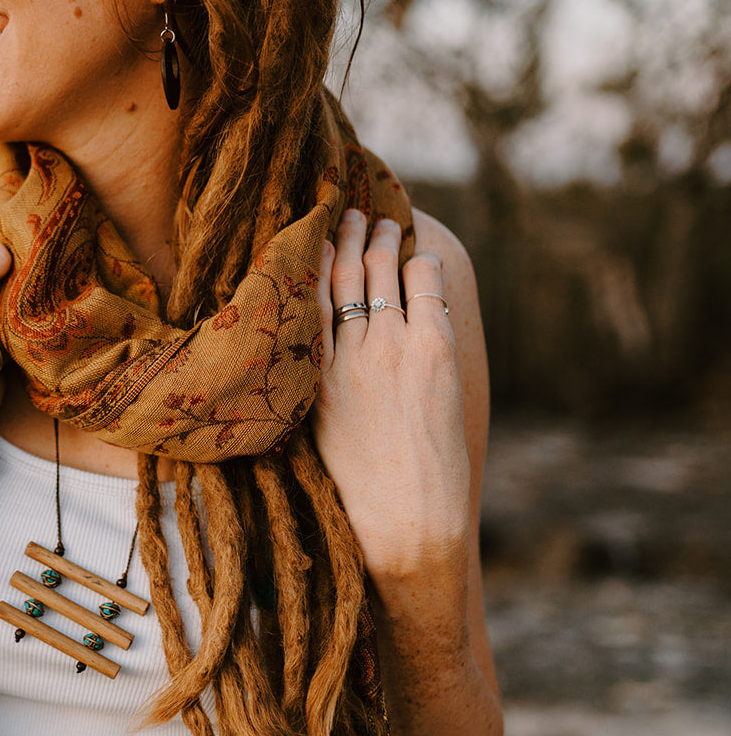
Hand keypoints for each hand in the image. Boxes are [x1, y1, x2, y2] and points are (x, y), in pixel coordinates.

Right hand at [312, 210, 471, 596]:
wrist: (404, 522)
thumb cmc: (360, 494)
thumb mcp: (319, 436)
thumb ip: (319, 390)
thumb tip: (324, 364)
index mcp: (309, 378)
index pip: (304, 298)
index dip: (309, 257)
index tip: (312, 232)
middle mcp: (344, 354)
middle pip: (342, 274)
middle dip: (348, 236)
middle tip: (353, 213)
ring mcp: (388, 347)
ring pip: (382, 271)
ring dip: (385, 240)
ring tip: (388, 223)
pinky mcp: (431, 349)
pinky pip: (425, 285)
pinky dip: (423, 263)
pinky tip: (422, 256)